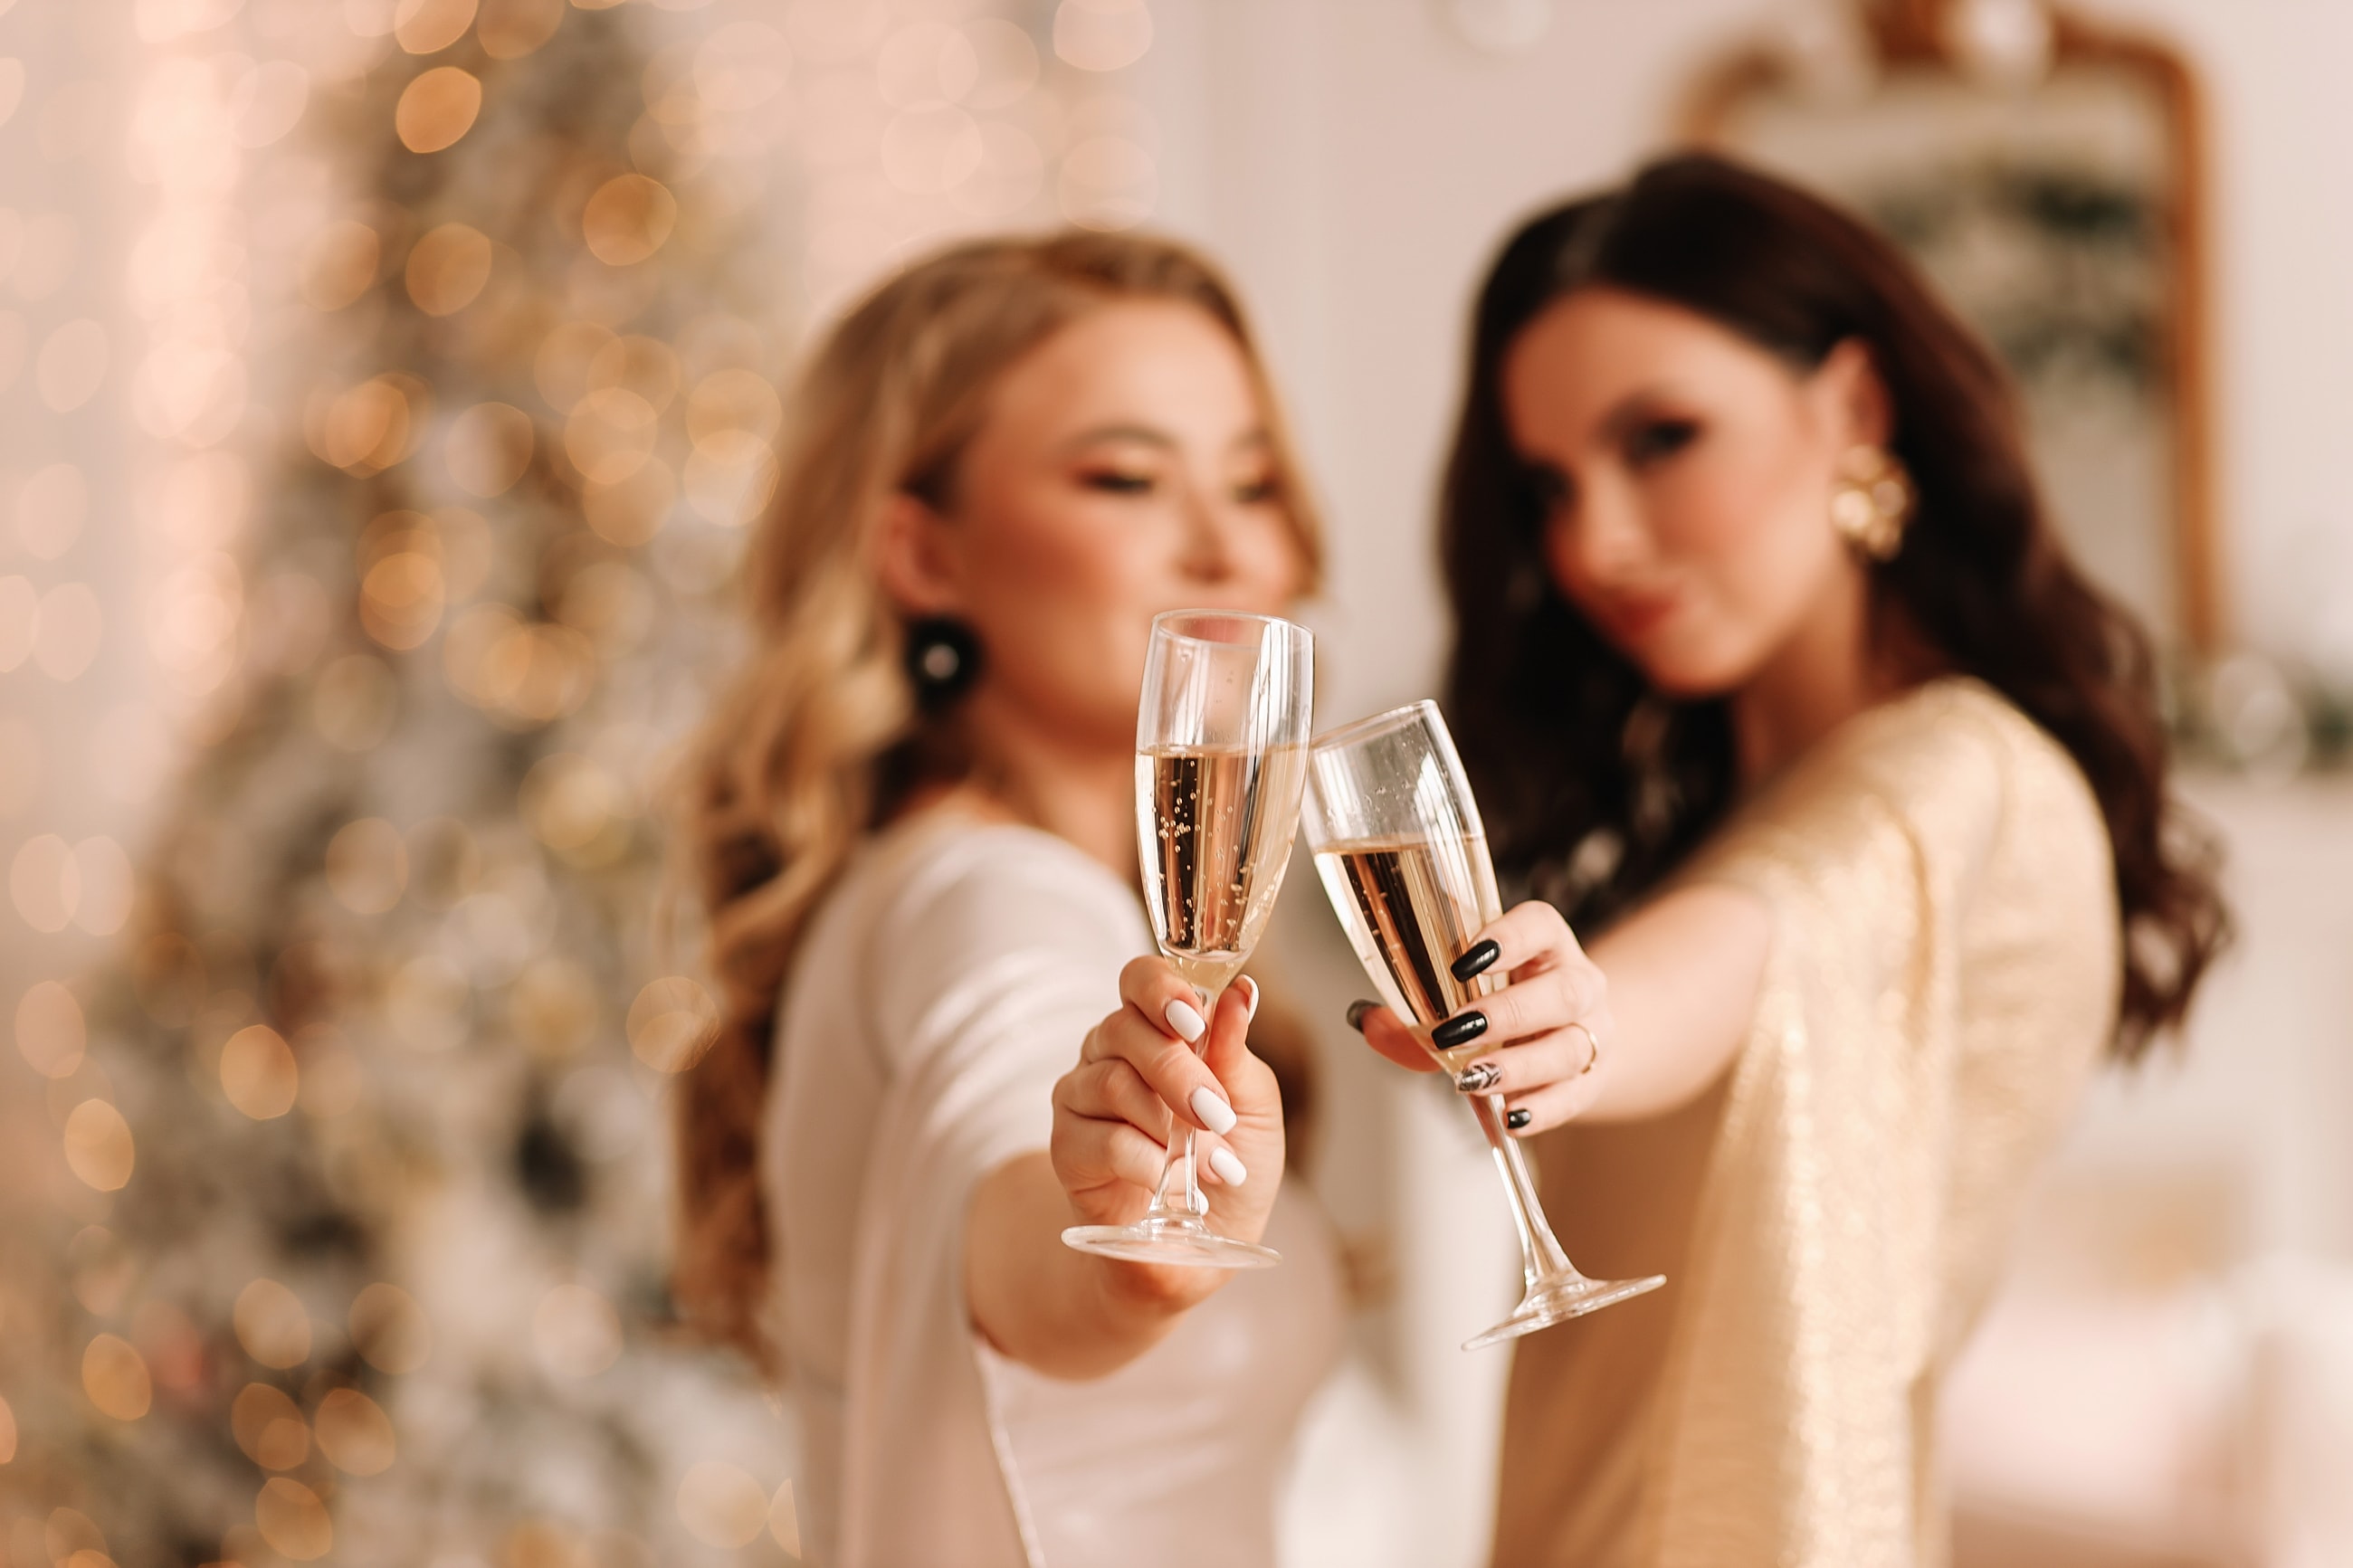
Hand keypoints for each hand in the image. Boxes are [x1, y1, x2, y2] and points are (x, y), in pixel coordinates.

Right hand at [1051, 958, 1285, 1243]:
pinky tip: (1169, 1182)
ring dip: (1168, 1124)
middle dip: (1179, 1072)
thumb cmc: (1229, 1162)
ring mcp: (1081, 1097)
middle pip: (1125, 1030)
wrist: (1199, 1245)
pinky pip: (1099, 1139)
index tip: (1192, 1020)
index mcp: (1154, 1027)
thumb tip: (1242, 992)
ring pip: (1112, 1083)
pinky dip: (1145, 1161)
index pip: (1140, 980)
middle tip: (1217, 1114)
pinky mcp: (1067, 1147)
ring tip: (1209, 1162)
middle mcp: (1109, 1051)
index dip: (1161, 991)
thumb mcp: (1253, 1106)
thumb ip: (1236, 1052)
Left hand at [1348, 900, 1612, 1136]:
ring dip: (1519, 1066)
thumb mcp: (1465, 987)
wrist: (1563, 1030)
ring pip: (1570, 1047)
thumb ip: (1415, 1001)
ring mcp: (1593, 1031)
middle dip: (1508, 1013)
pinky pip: (1575, 1095)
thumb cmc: (1503, 998)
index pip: (1540, 925)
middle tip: (1458, 1030)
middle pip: (1562, 992)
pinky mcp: (1592, 1077)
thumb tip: (1363, 1019)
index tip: (1464, 959)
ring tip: (1472, 1079)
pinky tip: (1510, 1118)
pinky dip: (1542, 1109)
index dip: (1508, 938)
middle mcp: (1579, 982)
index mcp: (1546, 943)